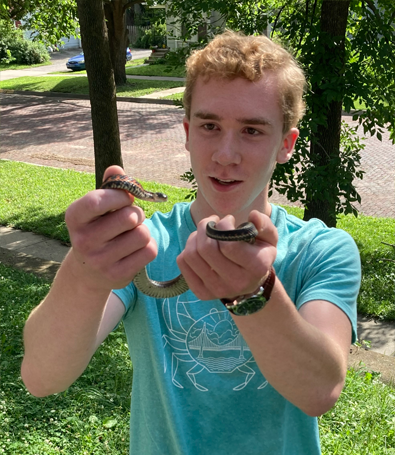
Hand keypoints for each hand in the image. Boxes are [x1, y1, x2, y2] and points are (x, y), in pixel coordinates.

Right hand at [64, 165, 156, 290]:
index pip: (97, 201)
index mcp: (74, 218)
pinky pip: (149, 251)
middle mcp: (84, 240)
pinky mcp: (118, 275)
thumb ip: (108, 187)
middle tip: (132, 218)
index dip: (120, 195)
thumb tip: (115, 168)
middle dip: (137, 213)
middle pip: (129, 217)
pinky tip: (137, 249)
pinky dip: (149, 246)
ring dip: (143, 231)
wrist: (88, 272)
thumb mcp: (96, 209)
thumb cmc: (97, 230)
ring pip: (142, 234)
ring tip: (133, 234)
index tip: (126, 197)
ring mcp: (100, 260)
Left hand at [176, 210, 277, 300]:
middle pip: (206, 249)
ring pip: (191, 255)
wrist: (250, 282)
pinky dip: (187, 248)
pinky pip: (182, 263)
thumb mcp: (269, 238)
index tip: (229, 220)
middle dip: (205, 226)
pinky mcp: (202, 293)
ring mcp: (217, 290)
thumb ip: (264, 224)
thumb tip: (253, 215)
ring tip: (205, 232)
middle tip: (212, 222)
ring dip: (195, 236)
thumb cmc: (257, 253)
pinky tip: (199, 246)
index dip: (224, 225)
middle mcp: (237, 282)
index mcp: (257, 267)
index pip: (229, 244)